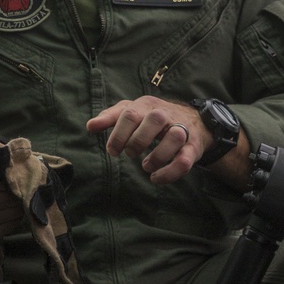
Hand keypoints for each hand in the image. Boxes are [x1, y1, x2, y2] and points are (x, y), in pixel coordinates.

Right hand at [0, 139, 24, 241]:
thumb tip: (9, 148)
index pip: (3, 181)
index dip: (15, 176)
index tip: (21, 172)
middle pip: (10, 198)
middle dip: (19, 190)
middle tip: (24, 184)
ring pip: (13, 213)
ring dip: (20, 204)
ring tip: (18, 196)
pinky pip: (10, 226)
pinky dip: (15, 216)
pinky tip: (10, 208)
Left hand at [86, 97, 208, 184]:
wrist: (194, 120)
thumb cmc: (154, 117)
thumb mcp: (132, 112)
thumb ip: (111, 117)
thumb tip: (90, 126)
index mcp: (147, 105)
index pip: (130, 114)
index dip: (118, 134)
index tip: (113, 151)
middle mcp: (166, 114)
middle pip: (154, 119)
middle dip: (138, 141)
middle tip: (130, 154)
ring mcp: (182, 130)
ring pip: (174, 137)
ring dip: (157, 156)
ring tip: (146, 166)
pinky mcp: (193, 147)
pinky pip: (184, 160)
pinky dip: (169, 173)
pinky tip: (156, 178)